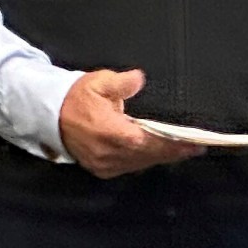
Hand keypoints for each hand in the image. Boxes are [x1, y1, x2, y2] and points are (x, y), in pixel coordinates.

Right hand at [58, 69, 204, 178]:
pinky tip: (159, 155)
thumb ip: (122, 83)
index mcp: (111, 133)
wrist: (49, 115)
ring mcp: (104, 164)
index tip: (193, 142)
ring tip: (185, 151)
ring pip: (140, 163)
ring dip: (162, 158)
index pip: (149, 142)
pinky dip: (145, 161)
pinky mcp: (100, 169)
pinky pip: (129, 167)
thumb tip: (139, 79)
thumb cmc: (78, 97)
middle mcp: (109, 153)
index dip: (172, 144)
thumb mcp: (98, 82)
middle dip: (174, 152)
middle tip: (197, 147)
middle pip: (149, 155)